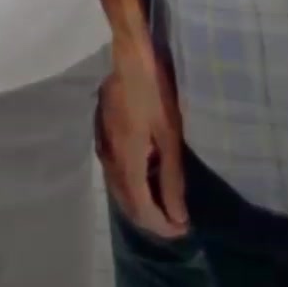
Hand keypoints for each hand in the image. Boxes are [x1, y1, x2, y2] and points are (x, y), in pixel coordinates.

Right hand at [97, 35, 188, 238]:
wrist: (127, 57)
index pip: (142, 210)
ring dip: (141, 205)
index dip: (162, 226)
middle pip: (127, 205)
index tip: (184, 229)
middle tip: (177, 222)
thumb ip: (172, 179)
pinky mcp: (103, 137)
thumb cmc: (154, 93)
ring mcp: (103, 148)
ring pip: (119, 191)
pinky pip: (115, 175)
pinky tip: (147, 179)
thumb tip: (178, 216)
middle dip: (152, 220)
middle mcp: (109, 162)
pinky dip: (132, 188)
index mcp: (126, 163)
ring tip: (165, 205)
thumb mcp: (169, 136)